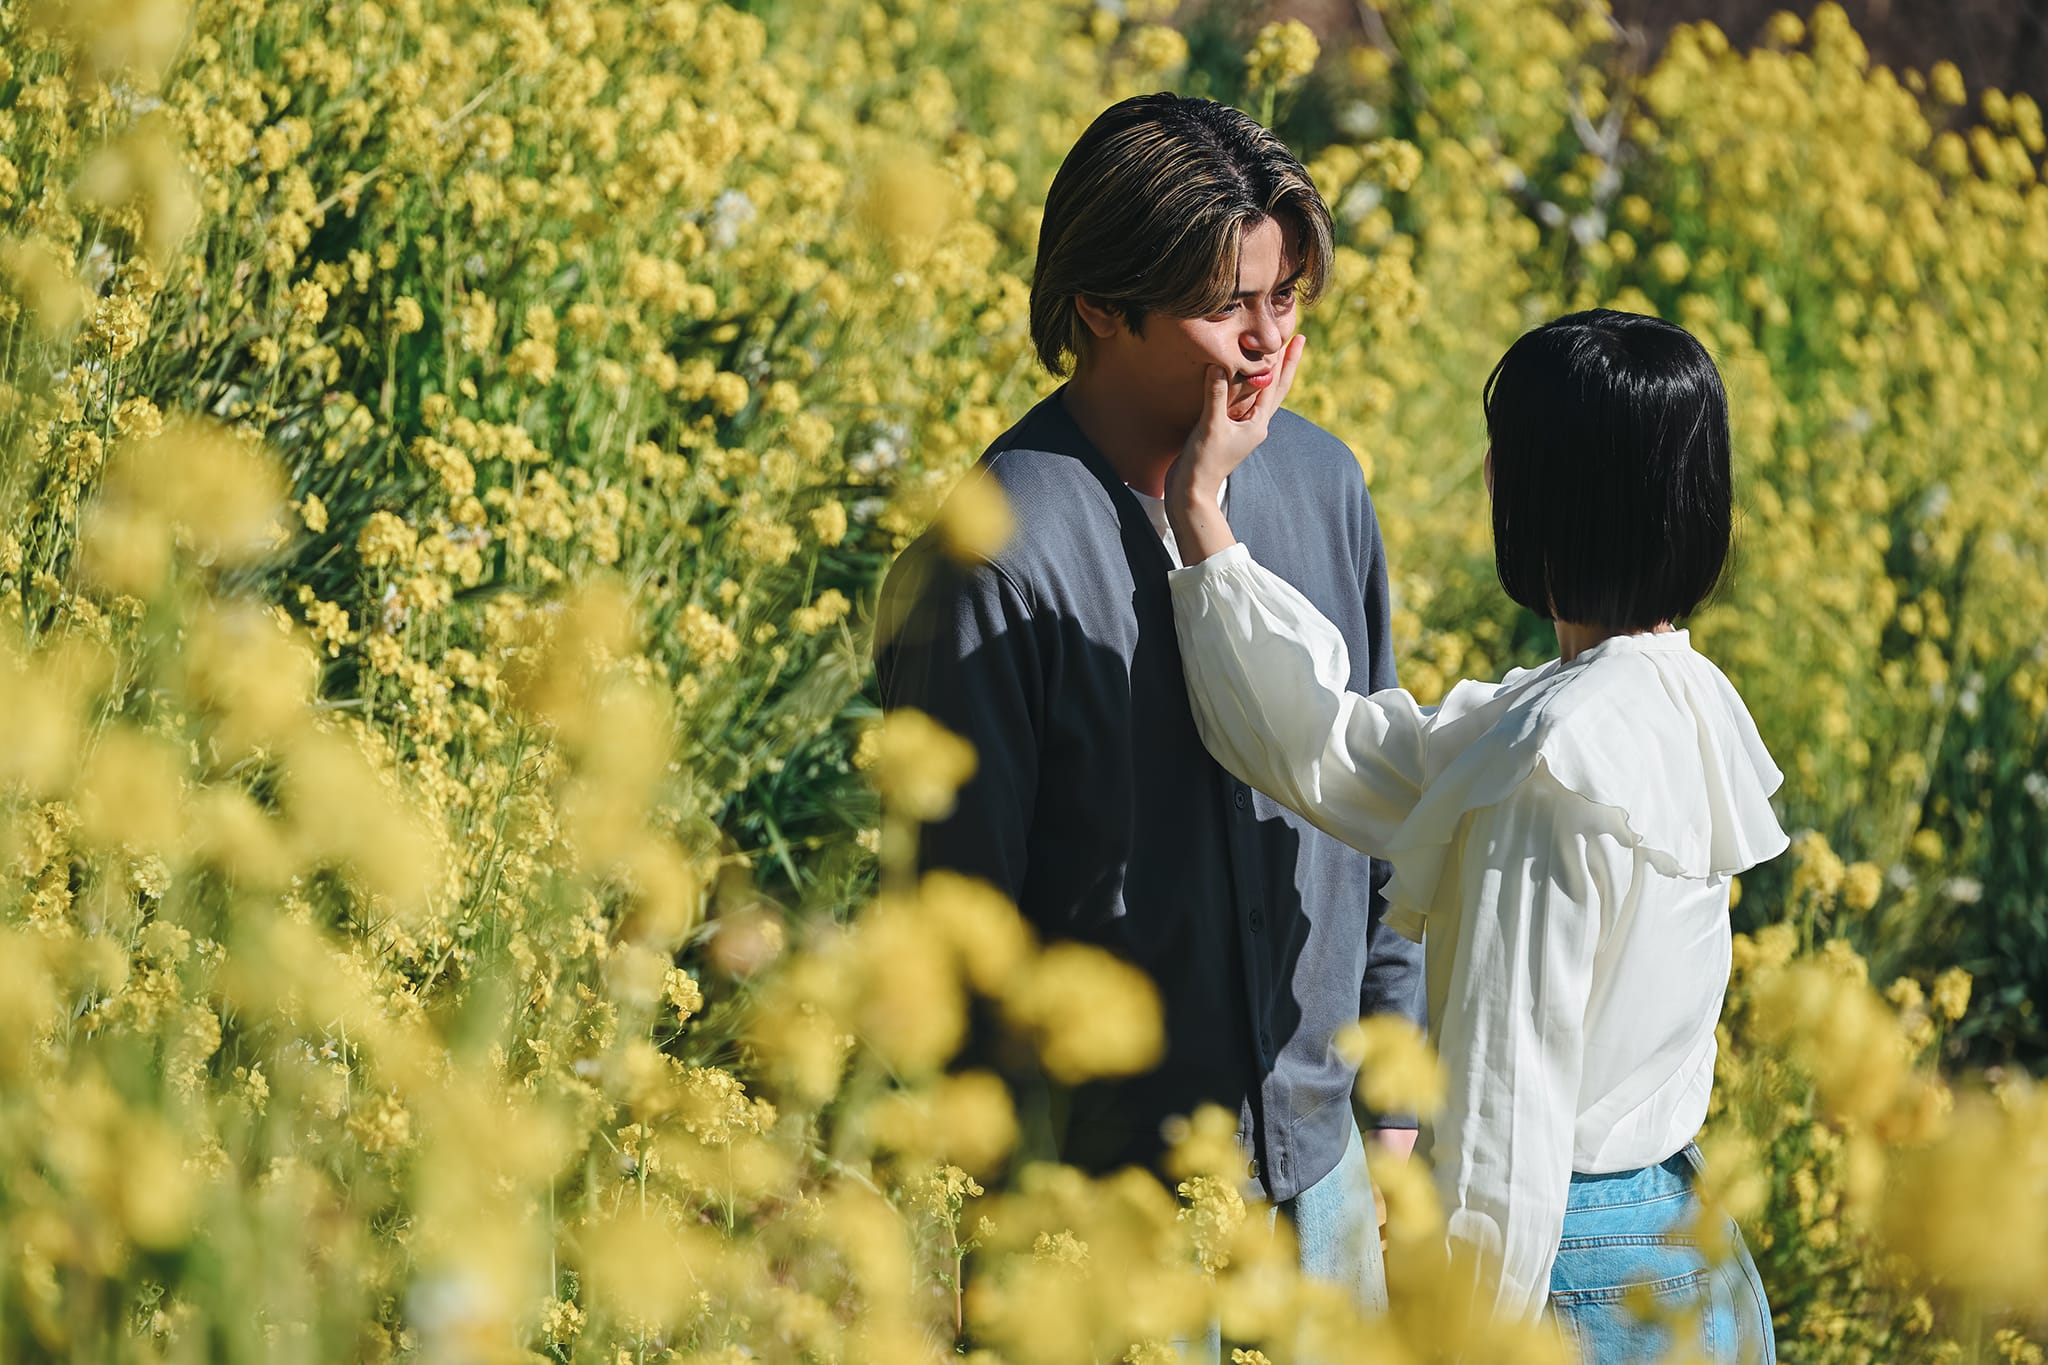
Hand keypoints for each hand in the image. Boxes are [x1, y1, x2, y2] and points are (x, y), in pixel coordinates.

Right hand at [1166, 333, 1306, 505]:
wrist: (1191, 490)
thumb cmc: (1204, 461)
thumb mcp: (1211, 426)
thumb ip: (1216, 395)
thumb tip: (1218, 365)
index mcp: (1258, 424)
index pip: (1274, 385)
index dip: (1284, 361)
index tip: (1294, 338)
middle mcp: (1255, 425)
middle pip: (1276, 388)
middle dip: (1286, 364)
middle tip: (1297, 339)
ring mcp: (1241, 428)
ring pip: (1260, 393)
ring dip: (1268, 372)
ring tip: (1274, 351)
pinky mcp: (1226, 429)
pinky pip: (1241, 400)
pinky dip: (1246, 384)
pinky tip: (1242, 374)